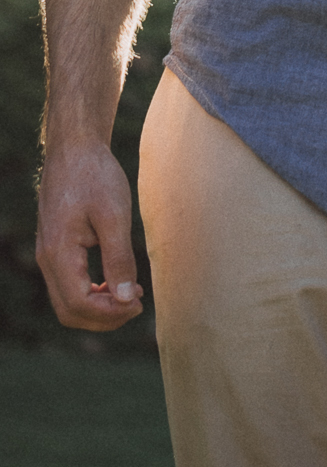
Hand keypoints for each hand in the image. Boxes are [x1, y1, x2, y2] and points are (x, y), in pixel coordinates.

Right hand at [36, 142, 144, 331]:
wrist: (74, 148)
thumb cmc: (95, 175)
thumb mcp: (115, 215)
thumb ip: (119, 258)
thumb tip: (125, 299)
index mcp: (59, 253)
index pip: (79, 304)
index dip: (110, 313)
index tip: (139, 303)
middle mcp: (47, 259)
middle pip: (69, 312)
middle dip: (104, 318)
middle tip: (136, 306)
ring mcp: (48, 255)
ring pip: (67, 302)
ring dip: (98, 308)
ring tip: (129, 295)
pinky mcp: (55, 248)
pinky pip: (68, 285)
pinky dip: (91, 293)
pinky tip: (116, 282)